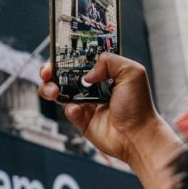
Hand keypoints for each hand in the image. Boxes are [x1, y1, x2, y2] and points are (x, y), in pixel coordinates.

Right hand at [38, 53, 172, 165]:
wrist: (137, 136)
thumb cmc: (139, 106)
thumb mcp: (132, 72)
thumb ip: (109, 61)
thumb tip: (87, 73)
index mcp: (104, 72)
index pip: (81, 57)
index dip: (68, 54)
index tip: (59, 52)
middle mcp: (93, 86)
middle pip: (64, 73)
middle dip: (51, 70)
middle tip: (48, 71)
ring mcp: (85, 102)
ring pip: (59, 91)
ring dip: (51, 88)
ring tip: (54, 90)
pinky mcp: (81, 119)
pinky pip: (67, 110)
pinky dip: (69, 108)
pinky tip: (77, 109)